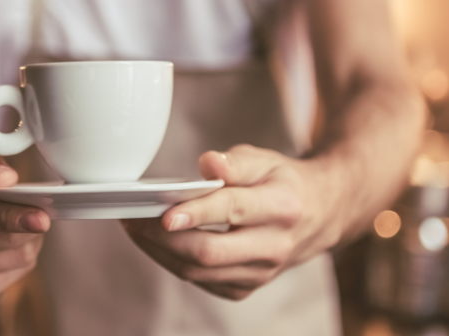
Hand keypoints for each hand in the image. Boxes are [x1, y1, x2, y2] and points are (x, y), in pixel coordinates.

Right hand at [0, 152, 50, 303]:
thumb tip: (8, 178)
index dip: (8, 216)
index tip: (40, 218)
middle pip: (1, 240)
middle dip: (29, 223)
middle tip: (37, 207)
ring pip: (17, 258)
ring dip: (29, 239)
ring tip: (19, 223)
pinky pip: (16, 274)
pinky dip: (20, 256)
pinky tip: (5, 244)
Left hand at [122, 144, 339, 300]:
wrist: (318, 216)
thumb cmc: (282, 182)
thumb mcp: (265, 160)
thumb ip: (235, 162)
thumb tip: (206, 162)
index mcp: (282, 207)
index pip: (234, 210)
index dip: (197, 212)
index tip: (164, 212)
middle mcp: (274, 246)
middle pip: (210, 252)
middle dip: (162, 238)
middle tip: (131, 217)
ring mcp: (260, 273)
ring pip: (199, 272)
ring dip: (158, 251)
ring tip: (132, 226)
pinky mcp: (245, 288)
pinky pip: (200, 281)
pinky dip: (171, 262)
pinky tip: (153, 241)